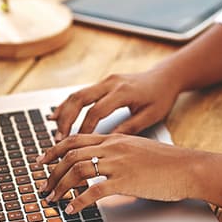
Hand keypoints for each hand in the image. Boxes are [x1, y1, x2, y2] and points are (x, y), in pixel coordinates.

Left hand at [37, 133, 203, 213]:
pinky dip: (79, 201)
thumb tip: (101, 165)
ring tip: (53, 199)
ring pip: (78, 170)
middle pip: (71, 154)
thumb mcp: (137, 149)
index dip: (54, 149)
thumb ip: (117, 153)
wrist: (187, 167)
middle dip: (52, 171)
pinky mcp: (125, 181)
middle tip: (43, 186)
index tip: (42, 160)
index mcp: (114, 139)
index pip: (76, 139)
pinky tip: (73, 209)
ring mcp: (118, 163)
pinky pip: (94, 190)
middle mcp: (113, 147)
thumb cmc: (166, 161)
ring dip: (61, 186)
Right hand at [49, 68, 180, 139]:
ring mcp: (106, 80)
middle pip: (80, 99)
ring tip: (55, 130)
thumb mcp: (150, 116)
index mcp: (123, 92)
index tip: (77, 145)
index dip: (84, 129)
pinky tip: (58, 114)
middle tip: (58, 138)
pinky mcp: (104, 82)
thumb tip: (106, 143)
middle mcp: (111, 83)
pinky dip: (69, 104)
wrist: (166, 77)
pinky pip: (82, 92)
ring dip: (64, 112)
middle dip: (66, 119)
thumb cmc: (161, 97)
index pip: (96, 111)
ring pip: (77, 94)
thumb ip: (128, 128)